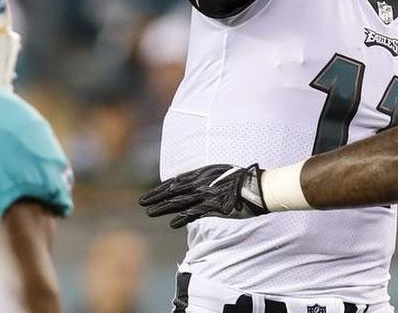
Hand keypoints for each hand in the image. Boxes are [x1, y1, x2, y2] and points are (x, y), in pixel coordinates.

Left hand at [139, 163, 267, 227]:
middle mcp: (200, 183)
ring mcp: (205, 195)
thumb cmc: (242, 179)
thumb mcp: (220, 173)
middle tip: (141, 202)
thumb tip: (195, 183)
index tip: (152, 193)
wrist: (256, 187)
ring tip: (149, 212)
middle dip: (156, 197)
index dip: (162, 187)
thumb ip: (206, 178)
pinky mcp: (212, 207)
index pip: (177, 181)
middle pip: (173, 191)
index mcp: (202, 173)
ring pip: (179, 202)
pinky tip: (171, 224)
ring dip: (163, 207)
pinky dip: (181, 219)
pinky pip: (193, 213)